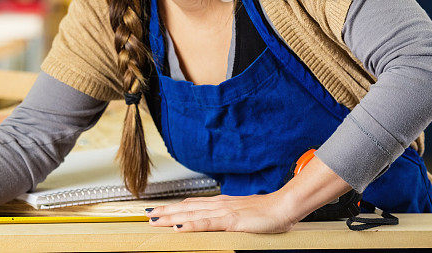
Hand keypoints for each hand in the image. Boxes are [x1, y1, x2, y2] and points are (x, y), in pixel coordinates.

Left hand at [146, 192, 297, 233]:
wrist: (283, 206)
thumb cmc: (266, 212)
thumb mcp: (241, 214)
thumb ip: (227, 217)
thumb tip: (216, 222)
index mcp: (220, 203)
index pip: (191, 204)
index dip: (173, 206)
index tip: (158, 209)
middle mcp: (217, 204)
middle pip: (186, 207)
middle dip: (166, 211)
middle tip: (148, 213)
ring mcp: (223, 211)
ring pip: (191, 213)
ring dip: (171, 216)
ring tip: (155, 219)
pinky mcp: (231, 221)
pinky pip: (207, 223)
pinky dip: (191, 224)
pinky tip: (179, 227)